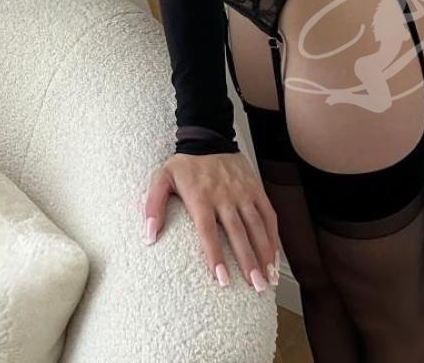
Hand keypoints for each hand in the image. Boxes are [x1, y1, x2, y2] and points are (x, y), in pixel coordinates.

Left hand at [143, 151, 279, 291]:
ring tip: (267, 280)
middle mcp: (224, 196)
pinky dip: (273, 236)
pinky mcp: (255, 188)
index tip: (222, 279)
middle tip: (255, 287)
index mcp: (201, 197)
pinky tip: (274, 257)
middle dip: (248, 262)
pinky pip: (268, 214)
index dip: (215, 255)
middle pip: (238, 233)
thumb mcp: (161, 178)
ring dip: (264, 254)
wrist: (207, 136)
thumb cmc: (184, 164)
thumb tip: (149, 237)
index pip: (208, 231)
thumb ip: (153, 205)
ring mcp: (243, 192)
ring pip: (256, 226)